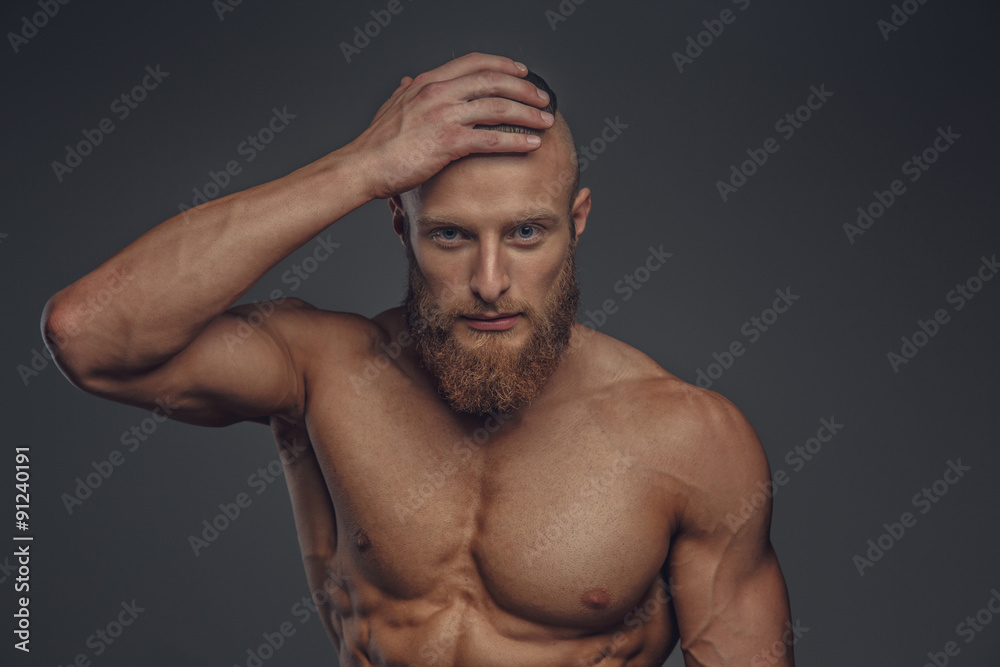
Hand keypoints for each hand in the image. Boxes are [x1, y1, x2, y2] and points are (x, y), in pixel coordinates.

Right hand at [345, 52, 555, 199]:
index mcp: (428, 82)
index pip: (474, 63)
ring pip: (498, 107)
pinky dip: (516, 140)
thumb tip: (408, 81)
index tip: (521, 72)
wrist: (364, 165)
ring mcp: (444, 116)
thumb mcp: (392, 106)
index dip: (502, 65)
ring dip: (528, 113)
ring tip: (546, 121)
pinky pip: (491, 138)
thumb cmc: (377, 143)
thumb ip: (406, 92)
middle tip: (543, 98)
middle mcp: (439, 93)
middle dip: (524, 88)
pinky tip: (532, 144)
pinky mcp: (448, 142)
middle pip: (493, 81)